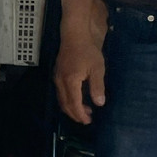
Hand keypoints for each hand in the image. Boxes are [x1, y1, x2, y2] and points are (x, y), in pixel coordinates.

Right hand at [55, 3, 107, 124]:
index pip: (74, 104)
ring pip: (61, 98)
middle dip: (75, 113)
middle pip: (65, 104)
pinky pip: (61, 92)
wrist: (74, 35)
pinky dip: (69, 99)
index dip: (81, 114)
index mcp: (70, 82)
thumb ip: (97, 87)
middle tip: (87, 119)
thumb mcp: (97, 69)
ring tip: (85, 109)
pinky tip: (78, 97)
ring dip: (72, 107)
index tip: (88, 121)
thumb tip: (99, 103)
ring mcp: (57, 77)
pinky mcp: (58, 74)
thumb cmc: (88, 50)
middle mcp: (60, 82)